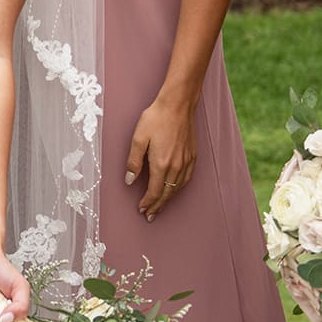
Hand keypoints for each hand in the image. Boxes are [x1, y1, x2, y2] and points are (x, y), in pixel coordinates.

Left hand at [125, 95, 196, 219]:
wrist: (178, 105)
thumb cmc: (156, 118)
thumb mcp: (138, 138)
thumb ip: (133, 162)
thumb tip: (129, 181)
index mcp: (161, 164)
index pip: (154, 191)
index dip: (147, 202)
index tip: (141, 210)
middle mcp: (176, 167)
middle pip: (167, 194)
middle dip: (158, 206)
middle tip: (150, 215)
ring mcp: (186, 162)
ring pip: (177, 189)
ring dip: (168, 200)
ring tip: (160, 206)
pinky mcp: (192, 157)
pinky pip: (186, 180)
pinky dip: (178, 189)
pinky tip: (174, 190)